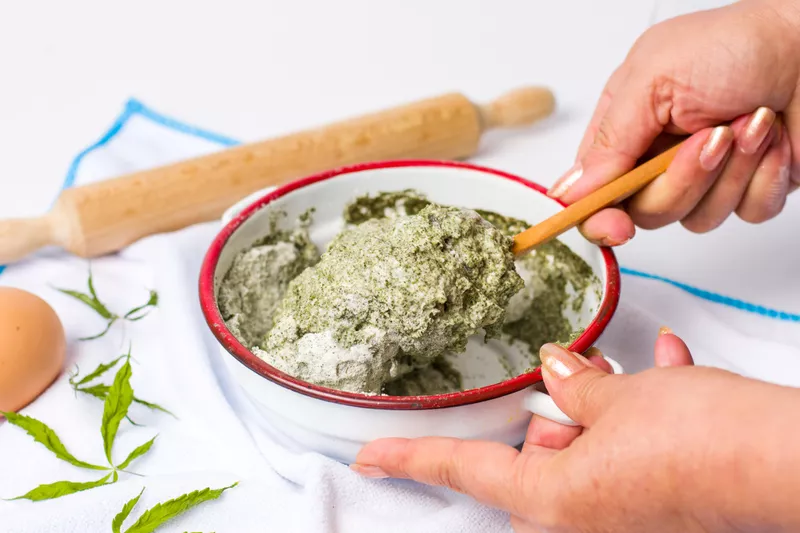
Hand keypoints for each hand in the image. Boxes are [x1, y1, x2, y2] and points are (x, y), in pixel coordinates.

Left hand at [352, 332, 799, 531]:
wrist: (788, 464)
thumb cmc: (704, 442)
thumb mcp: (621, 398)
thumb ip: (578, 387)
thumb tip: (561, 372)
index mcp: (555, 502)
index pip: (463, 470)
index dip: (410, 459)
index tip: (371, 458)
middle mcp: (586, 520)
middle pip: (536, 458)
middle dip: (551, 414)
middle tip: (570, 377)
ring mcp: (624, 516)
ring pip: (587, 451)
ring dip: (601, 408)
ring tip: (622, 371)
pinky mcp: (660, 504)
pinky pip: (632, 454)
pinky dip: (641, 415)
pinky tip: (667, 373)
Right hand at [550, 0, 799, 245]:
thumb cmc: (737, 43)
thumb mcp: (654, 78)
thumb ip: (610, 139)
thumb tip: (568, 192)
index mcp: (626, 127)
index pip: (593, 192)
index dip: (598, 216)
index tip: (615, 228)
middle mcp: (658, 156)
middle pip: (644, 212)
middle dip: (679, 181)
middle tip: (710, 138)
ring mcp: (704, 176)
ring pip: (695, 218)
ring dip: (729, 172)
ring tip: (751, 122)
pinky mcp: (748, 188)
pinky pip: (744, 213)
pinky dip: (762, 178)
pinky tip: (773, 142)